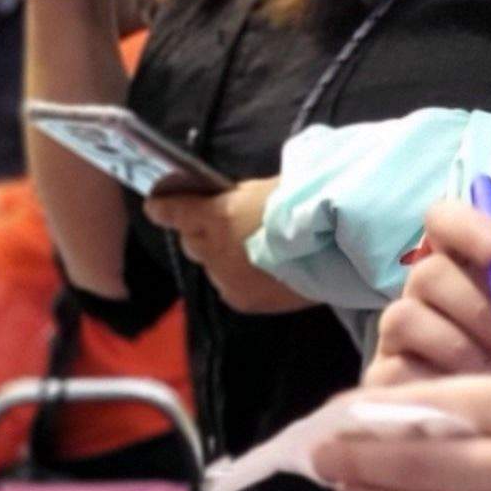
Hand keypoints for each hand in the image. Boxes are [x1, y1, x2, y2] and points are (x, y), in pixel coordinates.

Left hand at [143, 181, 309, 313]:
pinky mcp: (244, 300)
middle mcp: (215, 251)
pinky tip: (261, 271)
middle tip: (222, 227)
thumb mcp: (263, 189)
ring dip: (221, 259)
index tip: (154, 206)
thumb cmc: (304, 204)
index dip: (164, 209)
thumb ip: (235, 200)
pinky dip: (238, 279)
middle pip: (191, 243)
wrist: (335, 244)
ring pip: (210, 268)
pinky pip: (229, 287)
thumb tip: (223, 205)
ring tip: (251, 252)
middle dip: (201, 234)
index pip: (176, 212)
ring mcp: (228, 279)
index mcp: (218, 217)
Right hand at [367, 184, 490, 382]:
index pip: (441, 219)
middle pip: (425, 272)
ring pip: (402, 315)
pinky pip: (392, 364)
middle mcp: (427, 295)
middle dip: (475, 303)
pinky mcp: (389, 383)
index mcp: (465, 263)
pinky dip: (433, 372)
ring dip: (455, 340)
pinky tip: (466, 387)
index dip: (463, 227)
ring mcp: (404, 340)